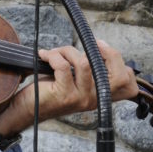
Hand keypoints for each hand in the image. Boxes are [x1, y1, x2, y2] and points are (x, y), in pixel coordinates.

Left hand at [0, 39, 138, 137]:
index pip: (125, 82)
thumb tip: (98, 48)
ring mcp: (80, 98)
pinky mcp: (64, 95)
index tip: (101, 46)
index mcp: (99, 95)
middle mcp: (94, 99)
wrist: (27, 108)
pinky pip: (63, 66)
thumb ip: (89, 69)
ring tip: (54, 53)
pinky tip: (44, 56)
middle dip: (104, 52)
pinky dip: (53, 56)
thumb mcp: (74, 78)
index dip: (118, 60)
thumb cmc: (49, 89)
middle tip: (90, 43)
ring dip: (67, 51)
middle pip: (114, 73)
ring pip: (84, 63)